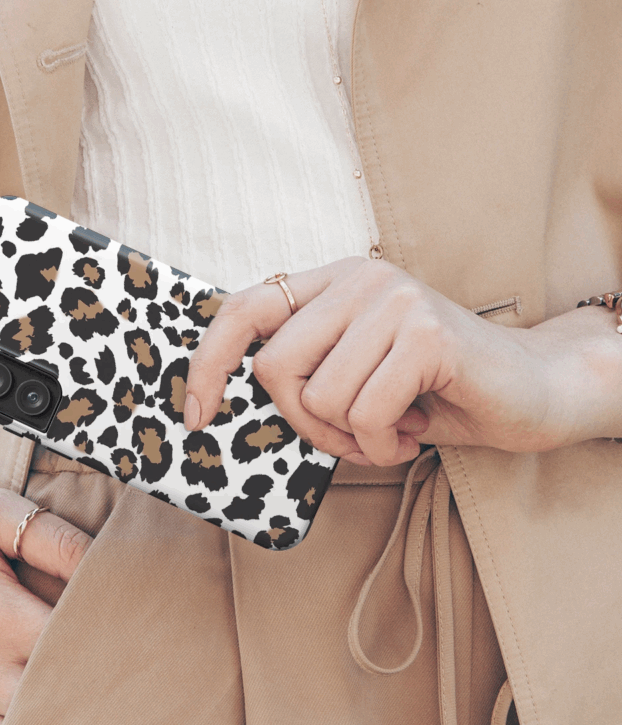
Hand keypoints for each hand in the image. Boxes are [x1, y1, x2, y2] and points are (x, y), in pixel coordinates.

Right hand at [0, 476, 90, 724]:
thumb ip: (51, 536)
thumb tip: (103, 559)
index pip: (77, 649)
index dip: (107, 641)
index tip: (123, 628)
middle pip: (54, 700)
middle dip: (85, 684)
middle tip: (104, 664)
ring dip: (47, 720)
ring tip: (67, 692)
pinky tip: (20, 724)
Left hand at [185, 256, 577, 466]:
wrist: (526, 388)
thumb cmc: (429, 389)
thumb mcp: (353, 373)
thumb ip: (304, 371)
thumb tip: (221, 400)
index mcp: (332, 282)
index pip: (244, 309)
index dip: (209, 361)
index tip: (198, 414)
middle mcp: (358, 279)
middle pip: (275, 369)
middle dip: (305, 424)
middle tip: (349, 435)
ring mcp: (394, 300)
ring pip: (320, 398)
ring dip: (351, 438)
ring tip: (391, 428)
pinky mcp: (426, 333)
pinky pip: (366, 413)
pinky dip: (382, 444)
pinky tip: (413, 431)